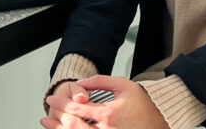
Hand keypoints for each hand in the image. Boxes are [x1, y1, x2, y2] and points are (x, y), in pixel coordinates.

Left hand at [41, 75, 168, 128]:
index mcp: (108, 114)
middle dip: (56, 119)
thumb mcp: (124, 85)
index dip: (61, 103)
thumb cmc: (143, 105)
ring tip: (49, 125)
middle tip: (46, 114)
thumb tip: (82, 83)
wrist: (160, 124)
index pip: (77, 108)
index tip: (52, 100)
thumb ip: (101, 81)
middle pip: (73, 126)